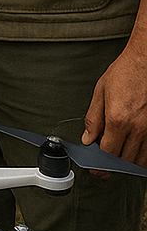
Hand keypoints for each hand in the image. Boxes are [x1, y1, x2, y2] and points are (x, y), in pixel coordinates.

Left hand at [82, 36, 146, 169]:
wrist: (144, 63)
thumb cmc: (124, 74)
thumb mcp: (100, 92)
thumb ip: (93, 118)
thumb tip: (88, 138)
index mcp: (118, 119)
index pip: (108, 153)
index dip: (100, 163)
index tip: (95, 166)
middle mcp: (137, 128)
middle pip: (124, 160)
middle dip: (112, 166)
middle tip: (103, 166)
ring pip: (139, 160)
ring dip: (127, 163)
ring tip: (116, 159)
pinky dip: (141, 156)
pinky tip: (132, 152)